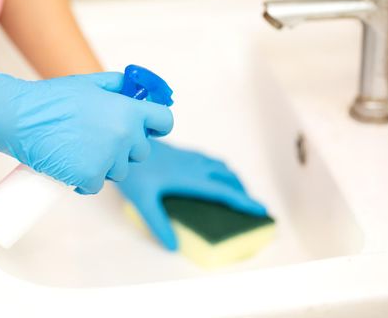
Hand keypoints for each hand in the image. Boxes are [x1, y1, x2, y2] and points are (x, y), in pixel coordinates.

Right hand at [0, 60, 173, 193]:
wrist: (20, 118)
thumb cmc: (52, 99)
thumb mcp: (90, 83)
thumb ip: (117, 86)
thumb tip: (134, 92)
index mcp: (127, 110)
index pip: (164, 121)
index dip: (157, 125)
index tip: (150, 128)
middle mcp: (124, 135)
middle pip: (141, 151)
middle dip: (125, 148)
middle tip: (99, 140)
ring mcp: (108, 158)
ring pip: (120, 171)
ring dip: (105, 165)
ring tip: (80, 151)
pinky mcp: (90, 177)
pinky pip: (97, 184)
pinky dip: (85, 179)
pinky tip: (70, 165)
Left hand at [115, 140, 266, 249]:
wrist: (125, 141)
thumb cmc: (133, 172)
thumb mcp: (143, 201)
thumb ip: (158, 223)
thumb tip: (172, 246)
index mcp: (190, 179)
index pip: (224, 192)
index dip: (244, 202)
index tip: (262, 211)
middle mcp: (195, 166)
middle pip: (228, 178)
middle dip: (242, 192)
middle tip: (250, 207)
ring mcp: (190, 157)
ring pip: (221, 166)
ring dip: (233, 179)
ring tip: (237, 193)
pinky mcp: (183, 152)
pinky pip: (210, 161)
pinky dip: (221, 170)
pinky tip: (213, 175)